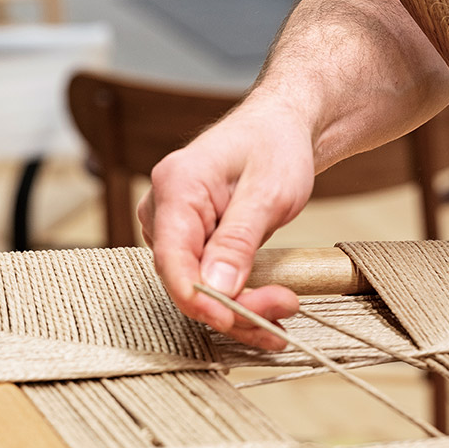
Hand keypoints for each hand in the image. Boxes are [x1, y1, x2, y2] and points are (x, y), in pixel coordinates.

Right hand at [137, 98, 314, 348]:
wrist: (281, 128)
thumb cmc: (275, 144)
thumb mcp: (268, 192)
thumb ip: (238, 240)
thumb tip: (214, 288)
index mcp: (176, 185)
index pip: (172, 257)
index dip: (200, 298)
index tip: (235, 319)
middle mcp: (164, 208)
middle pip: (185, 279)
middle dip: (233, 305)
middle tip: (284, 309)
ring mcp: (175, 227)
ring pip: (197, 288)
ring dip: (240, 307)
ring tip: (284, 308)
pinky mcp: (192, 241)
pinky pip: (208, 280)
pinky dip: (240, 297)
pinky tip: (269, 306)